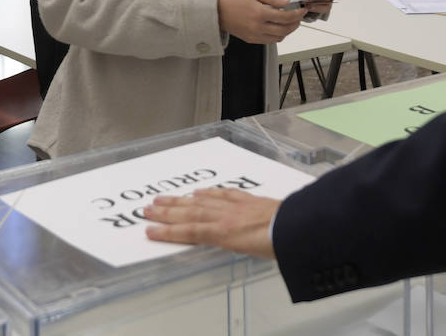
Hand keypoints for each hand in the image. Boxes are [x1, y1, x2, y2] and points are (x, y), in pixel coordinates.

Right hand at [144, 188, 279, 258]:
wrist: (299, 225)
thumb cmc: (280, 245)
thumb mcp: (252, 253)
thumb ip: (234, 245)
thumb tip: (224, 241)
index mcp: (225, 232)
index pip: (190, 230)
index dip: (168, 231)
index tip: (149, 229)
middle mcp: (226, 216)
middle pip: (190, 213)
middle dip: (167, 212)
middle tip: (146, 208)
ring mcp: (236, 205)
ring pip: (201, 201)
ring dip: (180, 200)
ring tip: (162, 198)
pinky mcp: (248, 199)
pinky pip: (223, 194)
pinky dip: (208, 193)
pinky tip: (199, 192)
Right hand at [217, 0, 305, 44]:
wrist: (215, 11)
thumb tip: (287, 1)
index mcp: (259, 13)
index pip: (285, 17)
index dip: (297, 14)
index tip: (302, 10)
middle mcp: (258, 27)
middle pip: (285, 30)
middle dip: (296, 23)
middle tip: (299, 16)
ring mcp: (254, 35)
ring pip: (279, 38)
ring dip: (288, 31)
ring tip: (289, 21)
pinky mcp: (250, 40)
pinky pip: (269, 41)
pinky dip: (277, 35)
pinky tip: (277, 27)